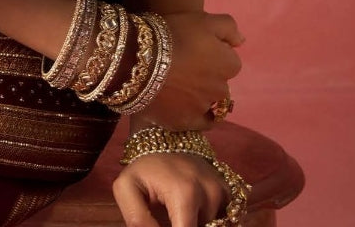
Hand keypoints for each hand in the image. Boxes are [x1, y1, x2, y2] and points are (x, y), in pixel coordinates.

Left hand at [113, 151, 230, 226]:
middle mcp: (211, 193)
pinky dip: (208, 219)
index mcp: (186, 195)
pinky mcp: (228, 191)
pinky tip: (193, 210)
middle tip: (168, 215)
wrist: (164, 137)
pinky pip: (223, 218)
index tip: (163, 223)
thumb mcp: (126, 189)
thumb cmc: (144, 167)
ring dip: (195, 222)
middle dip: (183, 225)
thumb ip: (137, 219)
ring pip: (210, 225)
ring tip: (177, 212)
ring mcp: (222, 191)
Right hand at [145, 12, 242, 129]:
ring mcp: (204, 108)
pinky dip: (195, 115)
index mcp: (228, 64)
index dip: (213, 52)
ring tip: (179, 84)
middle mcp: (221, 89)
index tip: (196, 47)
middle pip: (219, 81)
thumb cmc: (173, 34)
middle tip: (185, 64)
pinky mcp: (186, 123)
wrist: (138, 60)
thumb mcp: (204, 20)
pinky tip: (184, 105)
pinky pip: (200, 122)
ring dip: (199, 94)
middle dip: (207, 74)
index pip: (229, 59)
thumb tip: (242, 42)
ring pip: (209, 101)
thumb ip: (229, 28)